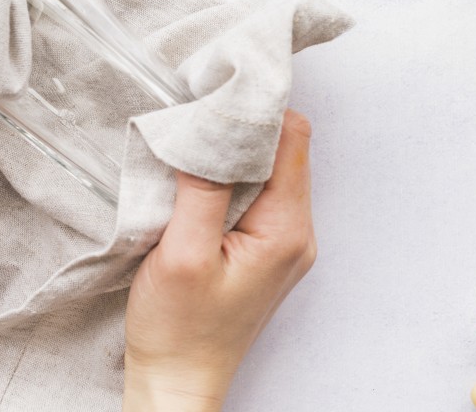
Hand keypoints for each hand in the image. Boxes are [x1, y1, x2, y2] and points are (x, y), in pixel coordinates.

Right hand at [123, 110, 316, 411]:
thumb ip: (202, 188)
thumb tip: (210, 128)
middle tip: (197, 115)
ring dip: (235, 154)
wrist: (178, 379)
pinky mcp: (266, 249)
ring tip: (194, 148)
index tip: (214, 96)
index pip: (291, 140)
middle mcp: (297, 232)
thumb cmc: (178, 329)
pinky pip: (260, 194)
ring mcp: (285, 242)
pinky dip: (232, 177)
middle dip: (243, 128)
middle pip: (286, 151)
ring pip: (272, 169)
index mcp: (286, 230)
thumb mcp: (181, 254)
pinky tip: (201, 180)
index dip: (255, 111)